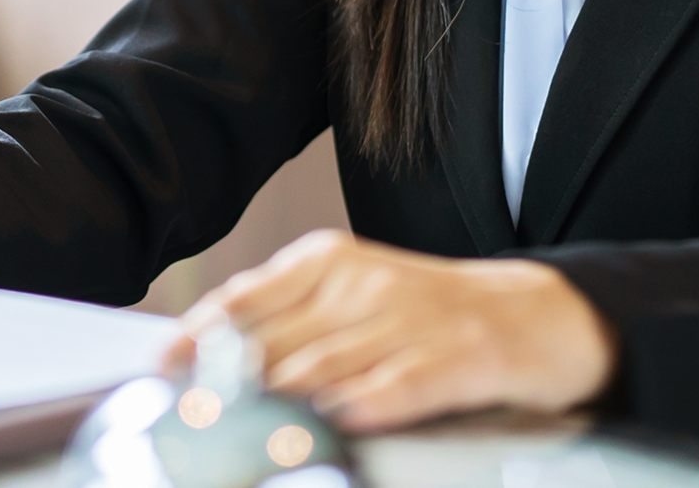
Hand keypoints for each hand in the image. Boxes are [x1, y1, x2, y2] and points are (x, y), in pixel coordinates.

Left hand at [178, 229, 615, 432]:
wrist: (536, 315)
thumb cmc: (428, 316)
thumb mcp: (351, 299)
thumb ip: (285, 324)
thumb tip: (200, 360)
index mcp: (329, 262)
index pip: (245, 301)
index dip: (199, 341)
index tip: (163, 375)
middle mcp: (364, 285)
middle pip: (274, 344)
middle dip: (226, 388)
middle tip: (189, 423)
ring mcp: (412, 321)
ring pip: (323, 370)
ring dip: (277, 407)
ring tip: (240, 435)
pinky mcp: (456, 359)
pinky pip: (396, 386)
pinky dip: (360, 406)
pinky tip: (335, 423)